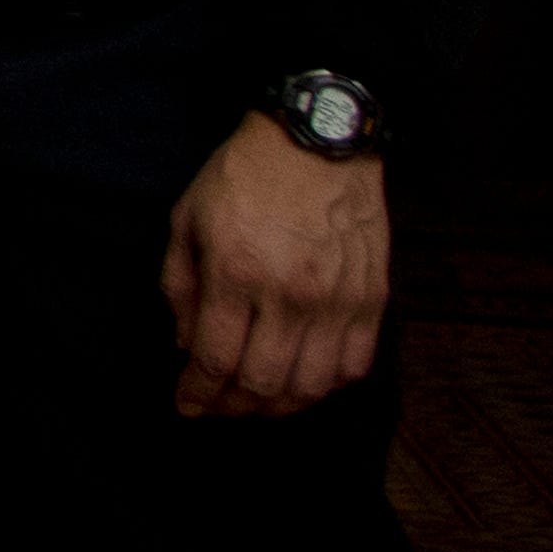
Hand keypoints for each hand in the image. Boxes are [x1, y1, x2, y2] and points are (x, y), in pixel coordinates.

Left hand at [164, 113, 389, 416]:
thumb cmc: (243, 176)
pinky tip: (305, 381)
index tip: (187, 406)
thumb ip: (180, 284)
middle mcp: (290, 295)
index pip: (216, 358)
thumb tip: (186, 344)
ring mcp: (338, 300)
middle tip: (219, 409)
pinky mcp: (372, 299)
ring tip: (258, 403)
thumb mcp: (188, 218)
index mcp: (237, 272)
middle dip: (234, 407)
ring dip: (281, 406)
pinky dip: (328, 385)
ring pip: (312, 385)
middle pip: (263, 382)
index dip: (199, 392)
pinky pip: (355, 365)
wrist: (317, 142)